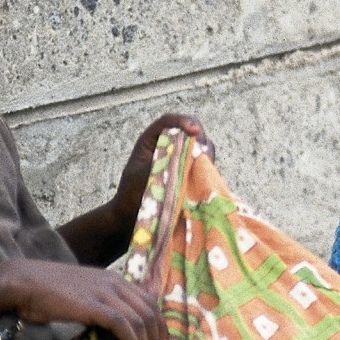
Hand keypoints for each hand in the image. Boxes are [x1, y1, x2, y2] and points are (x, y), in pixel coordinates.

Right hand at [0, 259, 167, 339]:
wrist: (23, 282)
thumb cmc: (47, 291)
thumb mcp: (82, 292)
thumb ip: (100, 302)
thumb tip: (110, 325)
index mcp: (114, 279)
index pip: (149, 300)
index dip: (159, 322)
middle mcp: (114, 283)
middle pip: (150, 311)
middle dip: (156, 337)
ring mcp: (104, 292)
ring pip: (139, 319)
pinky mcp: (92, 304)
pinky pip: (121, 323)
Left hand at [111, 113, 210, 228]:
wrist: (130, 217)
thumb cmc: (131, 195)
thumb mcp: (143, 176)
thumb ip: (164, 163)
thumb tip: (189, 157)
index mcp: (151, 140)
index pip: (169, 121)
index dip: (184, 122)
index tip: (195, 131)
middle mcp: (168, 146)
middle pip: (191, 132)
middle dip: (200, 140)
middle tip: (204, 154)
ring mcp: (181, 160)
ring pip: (201, 149)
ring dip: (206, 156)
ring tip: (206, 168)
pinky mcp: (189, 174)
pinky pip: (204, 167)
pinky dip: (208, 171)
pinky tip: (209, 179)